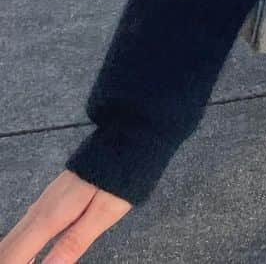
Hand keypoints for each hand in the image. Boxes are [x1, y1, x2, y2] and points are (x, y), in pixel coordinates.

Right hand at [0, 170, 131, 262]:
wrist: (128, 139)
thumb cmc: (120, 177)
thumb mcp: (103, 213)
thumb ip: (74, 242)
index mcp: (51, 216)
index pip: (15, 252)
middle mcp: (42, 208)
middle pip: (9, 244)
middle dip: (9, 260)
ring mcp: (46, 201)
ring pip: (15, 235)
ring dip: (12, 253)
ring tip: (21, 263)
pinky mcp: (52, 198)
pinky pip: (26, 226)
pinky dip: (20, 245)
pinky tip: (28, 254)